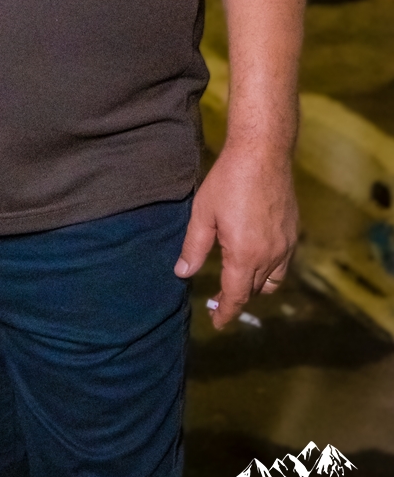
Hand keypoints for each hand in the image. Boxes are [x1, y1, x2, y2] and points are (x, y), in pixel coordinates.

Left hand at [173, 144, 297, 328]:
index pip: (235, 295)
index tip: (217, 323)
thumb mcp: (203, 213)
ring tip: (238, 282)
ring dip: (255, 287)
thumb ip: (193, 247)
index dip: (225, 312)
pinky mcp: (293, 233)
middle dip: (237, 298)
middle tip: (219, 301)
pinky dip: (270, 271)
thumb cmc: (228, 180)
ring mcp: (286, 245)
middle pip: (254, 290)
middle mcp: (270, 256)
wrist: (263, 153)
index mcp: (245, 255)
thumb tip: (183, 273)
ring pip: (272, 280)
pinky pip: (283, 264)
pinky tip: (256, 259)